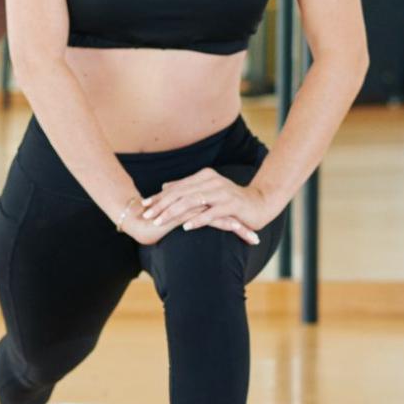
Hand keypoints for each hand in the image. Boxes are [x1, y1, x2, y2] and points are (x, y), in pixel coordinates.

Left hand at [137, 169, 275, 242]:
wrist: (260, 203)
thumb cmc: (230, 200)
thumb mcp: (206, 191)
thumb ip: (186, 188)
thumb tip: (164, 186)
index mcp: (205, 176)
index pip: (177, 187)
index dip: (159, 196)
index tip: (143, 206)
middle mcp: (212, 181)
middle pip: (181, 193)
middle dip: (161, 205)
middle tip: (146, 215)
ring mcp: (223, 192)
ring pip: (192, 201)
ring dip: (174, 212)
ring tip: (159, 222)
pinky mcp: (233, 205)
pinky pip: (212, 212)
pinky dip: (198, 219)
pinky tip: (185, 227)